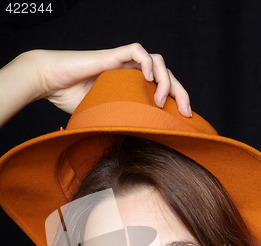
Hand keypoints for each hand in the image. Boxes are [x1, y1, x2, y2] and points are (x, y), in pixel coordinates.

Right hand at [0, 43, 190, 127]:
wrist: (51, 82)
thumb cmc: (73, 102)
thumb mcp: (105, 121)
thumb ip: (122, 129)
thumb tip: (136, 155)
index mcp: (133, 89)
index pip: (163, 90)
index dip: (177, 101)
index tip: (186, 119)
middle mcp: (132, 74)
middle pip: (167, 76)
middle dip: (181, 92)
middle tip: (185, 112)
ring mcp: (124, 64)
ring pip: (158, 61)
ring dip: (166, 80)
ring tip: (160, 100)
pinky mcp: (113, 55)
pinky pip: (138, 50)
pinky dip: (148, 62)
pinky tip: (147, 78)